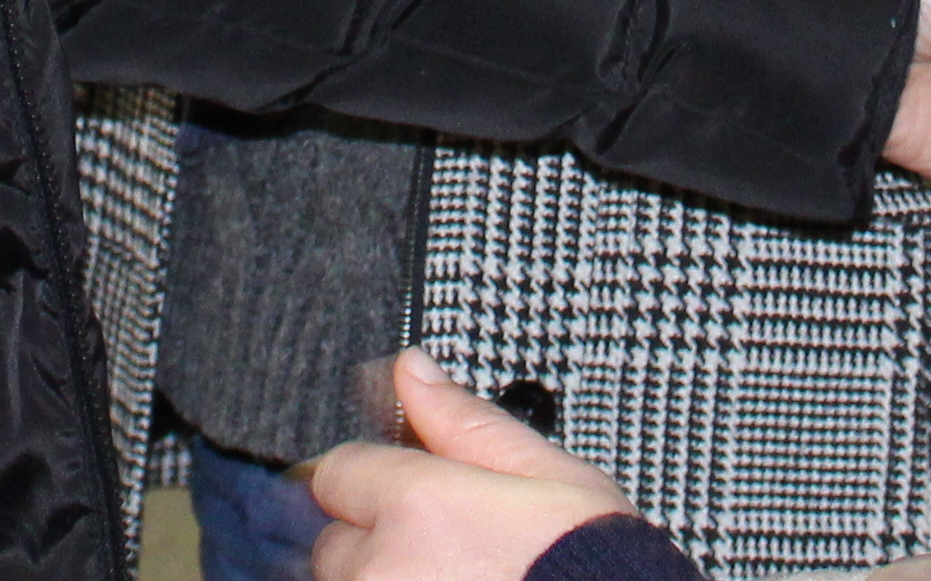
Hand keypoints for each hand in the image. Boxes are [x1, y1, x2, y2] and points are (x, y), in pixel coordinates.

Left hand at [305, 354, 631, 580]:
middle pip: (335, 543)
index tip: (409, 494)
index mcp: (419, 505)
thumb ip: (465, 422)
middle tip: (446, 551)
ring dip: (385, 579)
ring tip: (457, 578)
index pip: (338, 470)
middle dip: (376, 541)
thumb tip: (411, 371)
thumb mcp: (549, 477)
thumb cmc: (595, 567)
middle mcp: (384, 568)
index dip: (376, 477)